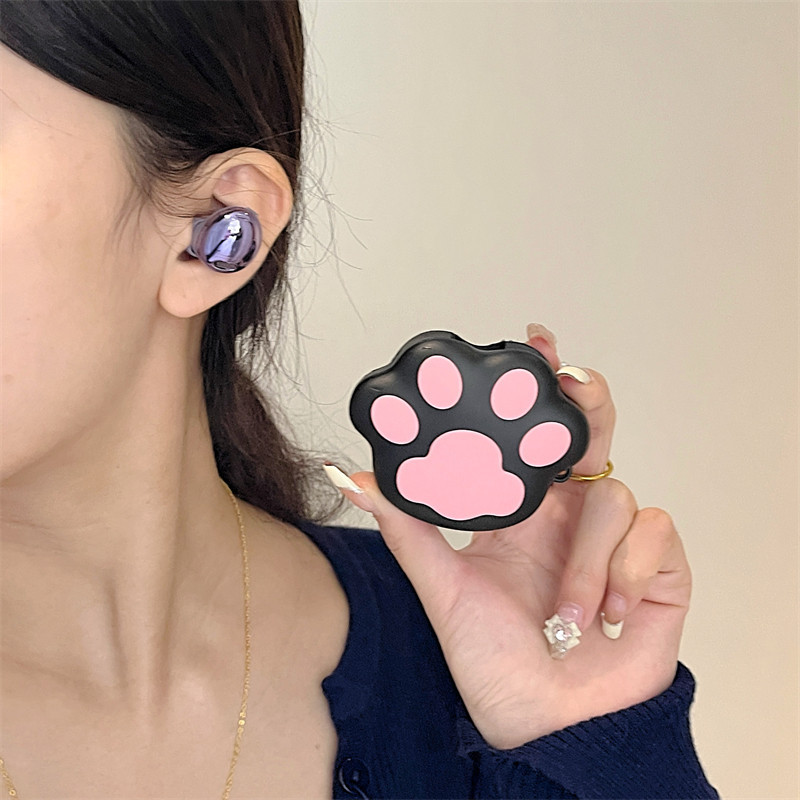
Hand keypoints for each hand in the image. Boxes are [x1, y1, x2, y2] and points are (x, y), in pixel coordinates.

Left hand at [336, 323, 690, 749]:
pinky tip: (611, 616)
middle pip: (593, 434)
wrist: (545, 725)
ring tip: (567, 616)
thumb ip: (402, 526)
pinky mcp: (659, 568)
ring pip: (613, 496)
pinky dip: (627, 574)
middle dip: (591, 402)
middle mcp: (569, 514)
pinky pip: (654, 534)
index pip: (535, 435)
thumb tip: (347, 475)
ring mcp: (616, 539)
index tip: (537, 340)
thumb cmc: (493, 661)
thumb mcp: (442, 586)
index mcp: (523, 511)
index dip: (541, 387)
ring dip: (587, 560)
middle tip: (577, 384)